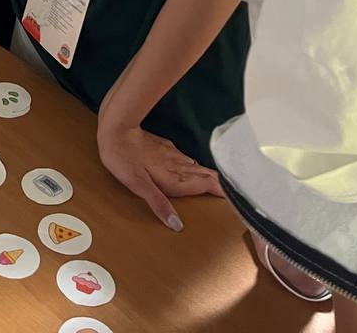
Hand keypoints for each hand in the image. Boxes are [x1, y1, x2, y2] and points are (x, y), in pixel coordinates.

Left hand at [95, 121, 222, 230]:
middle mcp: (180, 165)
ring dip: (208, 176)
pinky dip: (194, 167)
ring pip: (198, 166)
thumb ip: (159, 204)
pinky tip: (191, 168)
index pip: (208, 184)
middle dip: (221, 184)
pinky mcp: (166, 146)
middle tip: (233, 194)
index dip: (223, 191)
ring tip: (216, 185)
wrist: (118, 129)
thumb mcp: (138, 186)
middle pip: (207, 175)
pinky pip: (186, 159)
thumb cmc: (125, 159)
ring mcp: (173, 154)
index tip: (238, 200)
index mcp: (176, 177)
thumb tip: (177, 225)